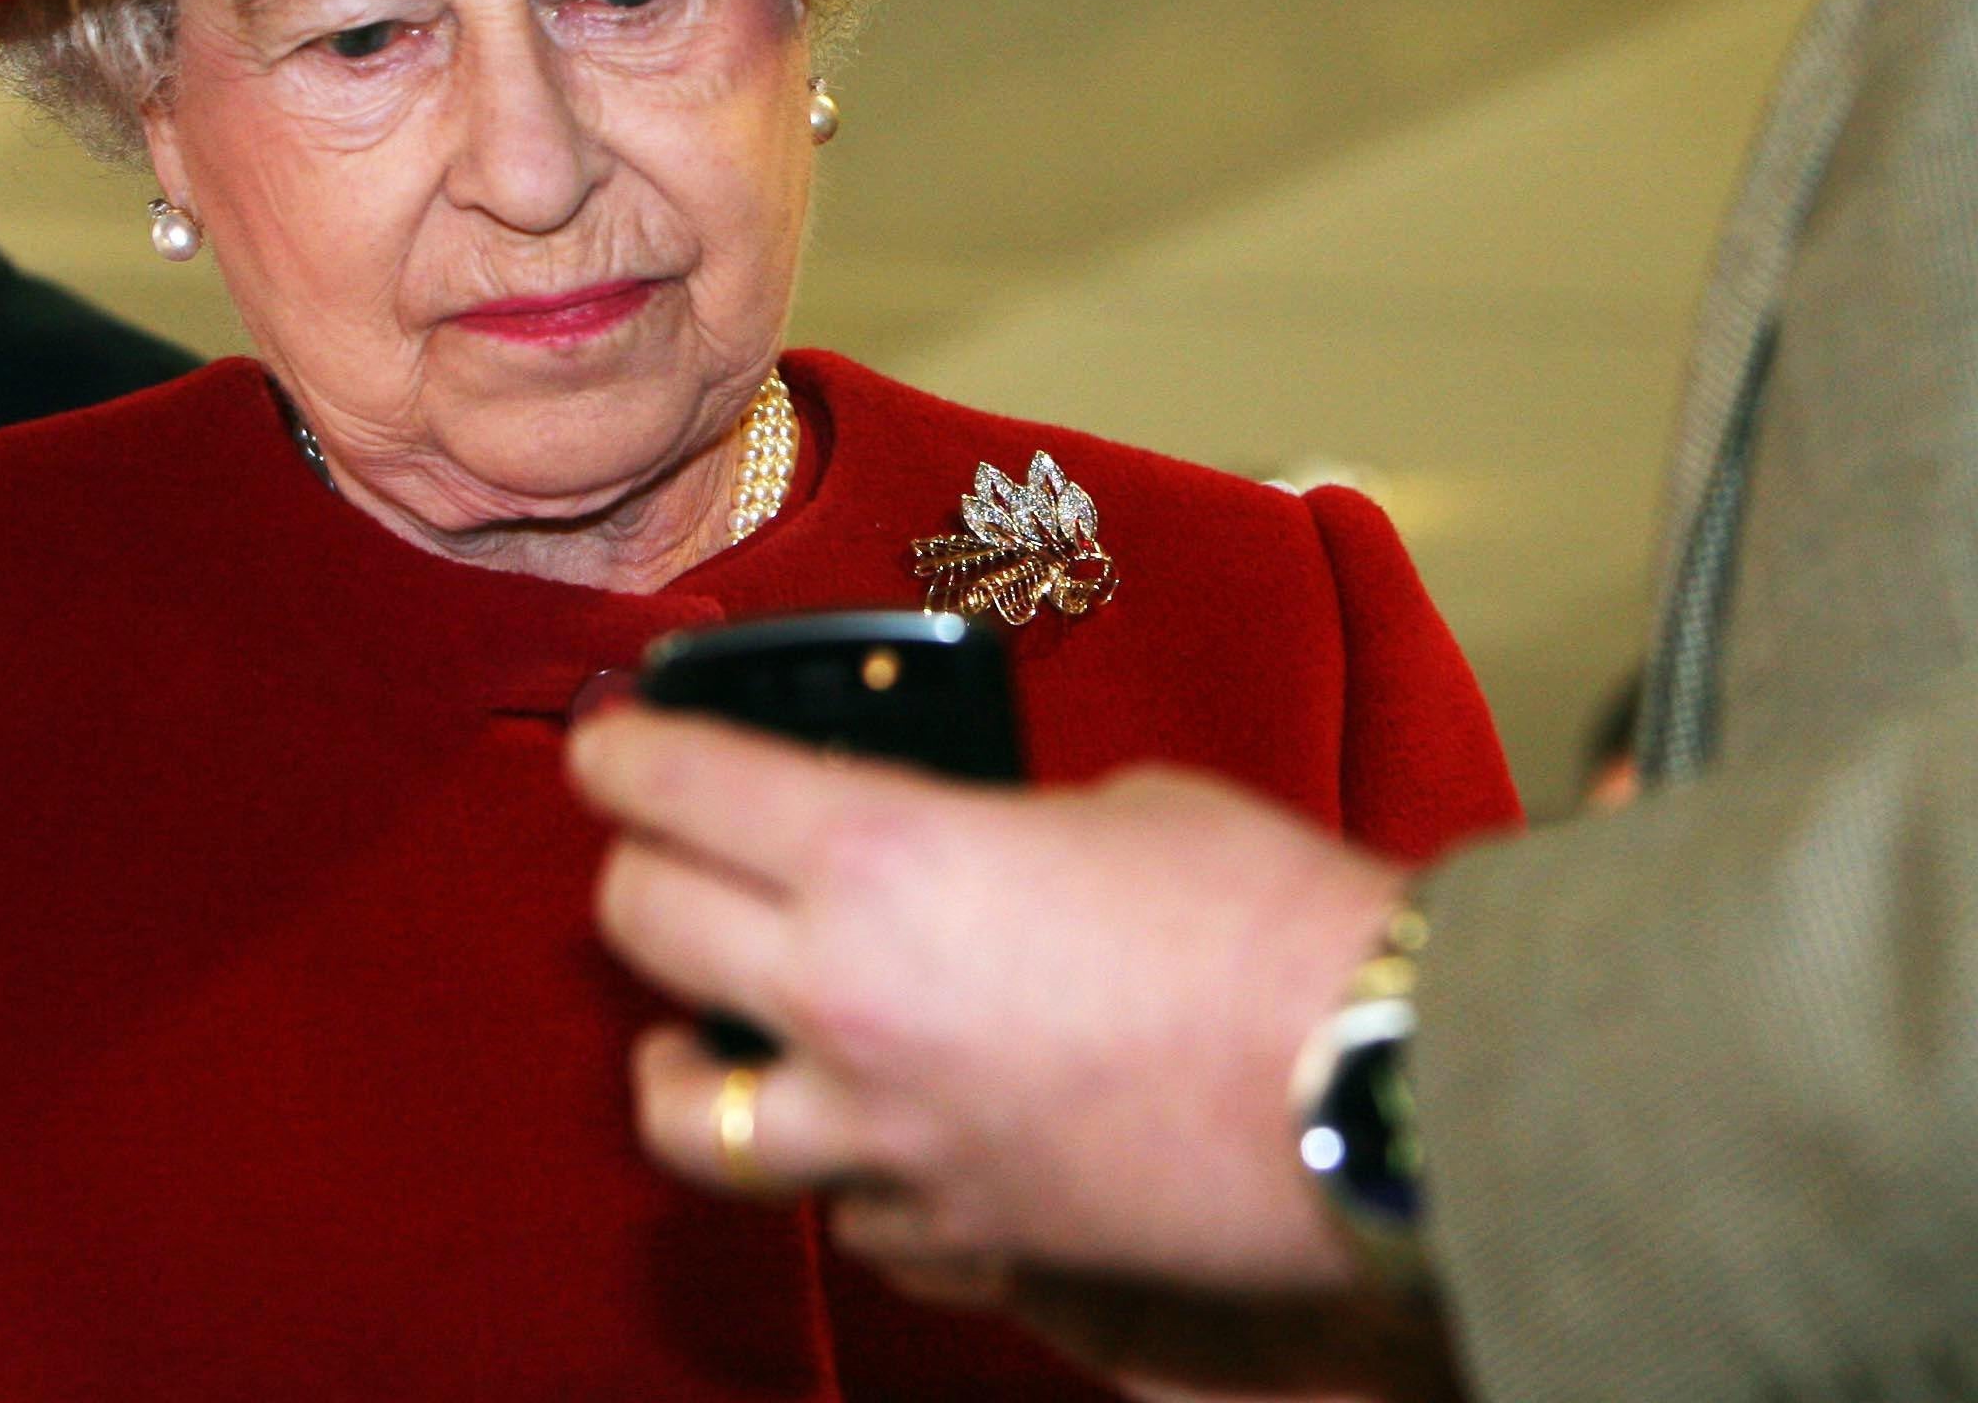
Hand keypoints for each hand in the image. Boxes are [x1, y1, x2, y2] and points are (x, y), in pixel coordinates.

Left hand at [570, 709, 1411, 1292]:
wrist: (1370, 1090)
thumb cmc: (1270, 925)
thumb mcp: (1121, 807)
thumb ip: (1001, 829)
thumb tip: (979, 856)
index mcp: (880, 860)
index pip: (678, 788)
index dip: (622, 754)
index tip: (607, 744)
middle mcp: (847, 1001)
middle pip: (644, 929)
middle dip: (638, 872)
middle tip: (662, 850)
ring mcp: (888, 1137)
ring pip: (688, 1111)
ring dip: (681, 1059)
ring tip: (699, 1036)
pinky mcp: (957, 1233)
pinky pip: (838, 1211)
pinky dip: (833, 1169)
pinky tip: (867, 1136)